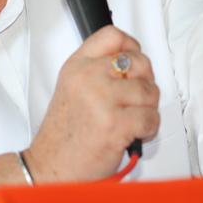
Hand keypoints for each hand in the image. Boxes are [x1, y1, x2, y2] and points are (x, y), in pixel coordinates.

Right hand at [24, 26, 159, 181]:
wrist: (51, 167)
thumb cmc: (66, 134)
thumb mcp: (73, 87)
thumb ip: (98, 69)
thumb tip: (134, 61)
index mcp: (77, 65)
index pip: (113, 35)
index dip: (132, 47)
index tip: (134, 64)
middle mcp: (88, 77)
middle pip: (139, 62)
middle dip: (145, 83)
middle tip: (134, 100)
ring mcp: (102, 99)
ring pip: (149, 91)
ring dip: (148, 109)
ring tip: (131, 121)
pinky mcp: (115, 124)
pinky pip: (151, 117)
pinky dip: (148, 129)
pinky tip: (132, 135)